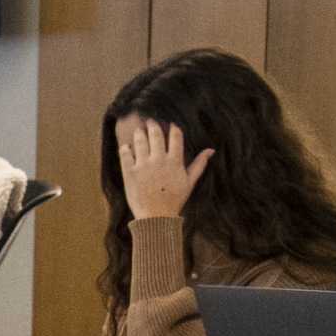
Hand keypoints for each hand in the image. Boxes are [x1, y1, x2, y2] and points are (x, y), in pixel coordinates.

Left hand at [115, 116, 213, 230]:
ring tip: (138, 130)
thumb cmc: (174, 199)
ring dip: (139, 133)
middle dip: (153, 125)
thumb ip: (199, 164)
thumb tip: (210, 150)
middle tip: (150, 120)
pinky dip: (126, 148)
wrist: (156, 215)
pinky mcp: (129, 172)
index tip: (170, 122)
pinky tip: (126, 146)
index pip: (175, 137)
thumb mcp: (190, 181)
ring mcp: (143, 165)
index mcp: (175, 161)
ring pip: (140, 141)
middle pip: (156, 135)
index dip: (173, 127)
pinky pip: (125, 154)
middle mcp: (159, 160)